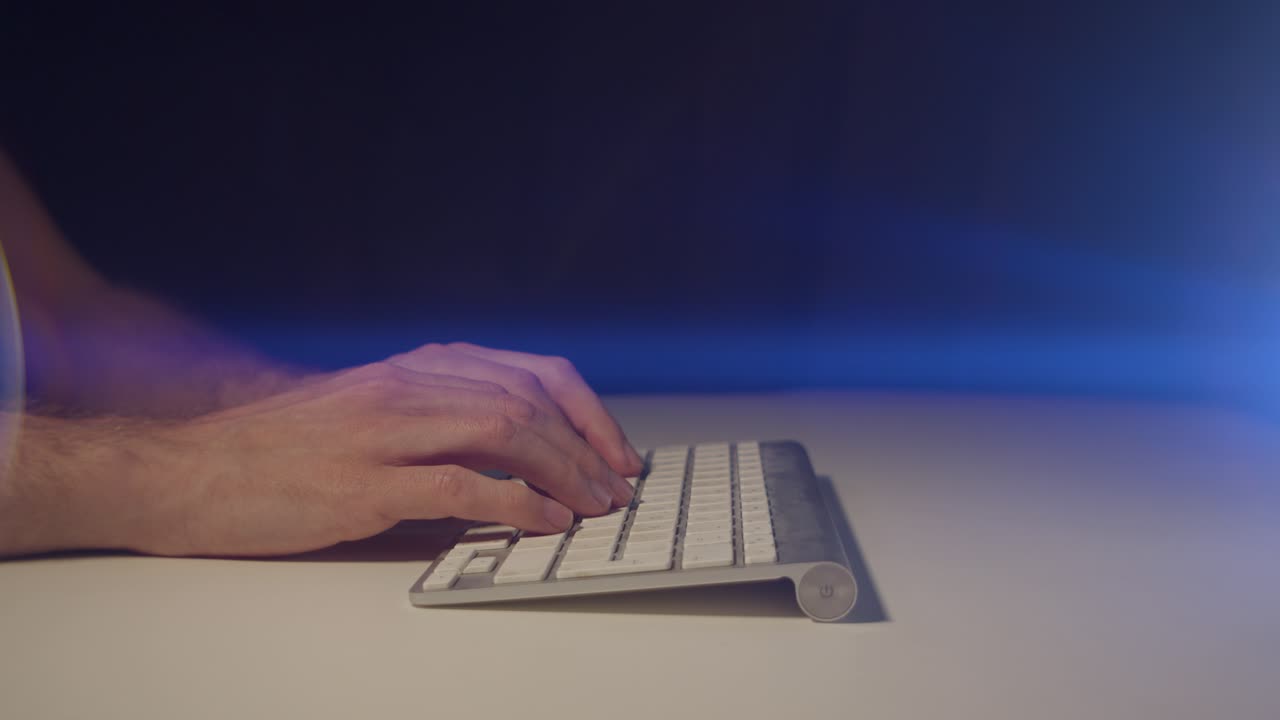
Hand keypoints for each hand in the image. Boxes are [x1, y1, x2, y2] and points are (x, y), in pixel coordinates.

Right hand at [97, 351, 639, 555]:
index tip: (616, 451)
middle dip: (587, 448)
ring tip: (593, 507)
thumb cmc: (289, 447)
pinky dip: (515, 505)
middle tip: (615, 489)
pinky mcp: (367, 482)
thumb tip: (524, 459)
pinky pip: (461, 485)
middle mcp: (410, 387)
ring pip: (506, 431)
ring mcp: (388, 431)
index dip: (588, 412)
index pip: (532, 372)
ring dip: (563, 472)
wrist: (199, 468)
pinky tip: (542, 523)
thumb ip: (443, 419)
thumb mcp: (376, 412)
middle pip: (529, 401)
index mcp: (419, 368)